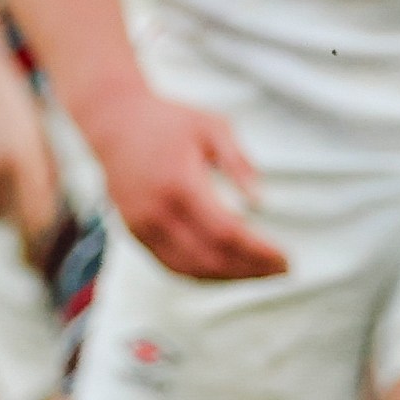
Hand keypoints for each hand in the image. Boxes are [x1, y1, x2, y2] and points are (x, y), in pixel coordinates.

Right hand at [86, 86, 286, 281]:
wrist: (114, 122)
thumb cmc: (169, 121)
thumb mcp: (211, 126)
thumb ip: (238, 161)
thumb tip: (261, 202)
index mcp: (180, 184)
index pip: (226, 232)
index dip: (258, 251)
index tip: (286, 258)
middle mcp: (158, 212)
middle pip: (211, 258)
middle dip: (251, 269)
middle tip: (283, 270)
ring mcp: (142, 227)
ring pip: (191, 270)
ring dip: (230, 278)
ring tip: (261, 273)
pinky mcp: (135, 233)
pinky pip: (172, 266)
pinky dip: (203, 275)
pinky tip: (229, 270)